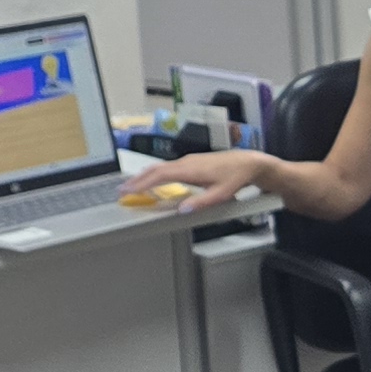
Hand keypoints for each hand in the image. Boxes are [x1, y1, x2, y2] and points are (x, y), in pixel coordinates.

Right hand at [119, 149, 279, 213]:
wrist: (248, 163)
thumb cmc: (236, 177)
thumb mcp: (221, 194)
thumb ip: (201, 202)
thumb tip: (182, 210)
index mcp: (190, 169)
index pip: (160, 176)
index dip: (142, 183)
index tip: (128, 190)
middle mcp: (186, 162)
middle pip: (155, 170)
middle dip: (137, 180)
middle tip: (122, 190)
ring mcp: (188, 161)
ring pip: (161, 167)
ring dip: (145, 176)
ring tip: (132, 186)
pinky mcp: (191, 162)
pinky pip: (168, 167)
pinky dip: (156, 174)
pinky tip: (153, 181)